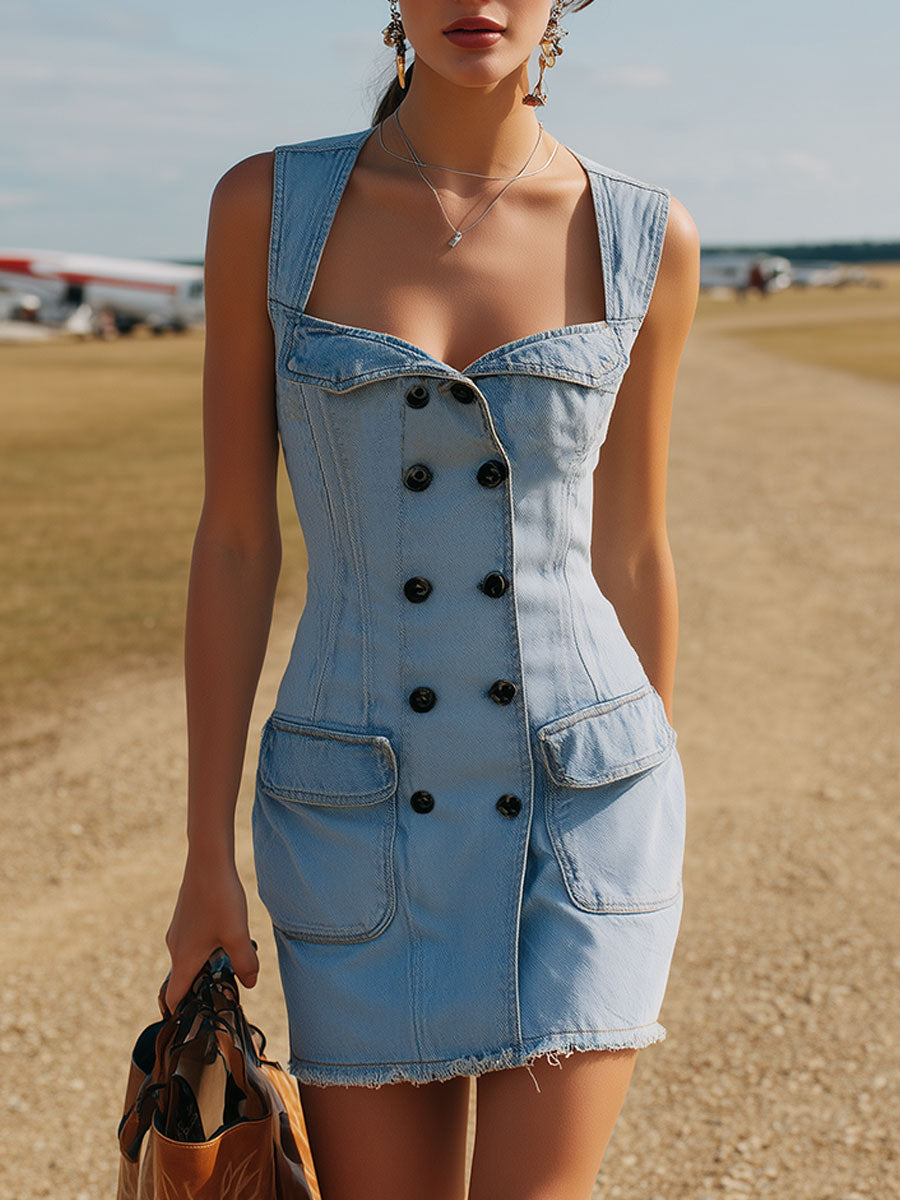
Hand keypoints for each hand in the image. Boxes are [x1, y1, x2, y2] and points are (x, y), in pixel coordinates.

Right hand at [164, 853, 259, 1011]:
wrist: (207, 861)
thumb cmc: (220, 899)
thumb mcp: (238, 935)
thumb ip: (245, 964)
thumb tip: (249, 984)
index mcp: (184, 960)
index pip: (172, 998)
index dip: (181, 1014)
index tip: (198, 1020)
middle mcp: (175, 948)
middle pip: (184, 979)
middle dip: (204, 986)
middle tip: (229, 986)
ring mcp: (178, 931)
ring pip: (190, 958)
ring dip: (209, 963)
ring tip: (234, 955)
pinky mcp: (184, 917)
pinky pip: (193, 941)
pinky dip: (207, 946)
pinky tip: (228, 932)